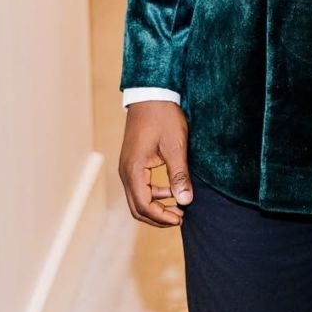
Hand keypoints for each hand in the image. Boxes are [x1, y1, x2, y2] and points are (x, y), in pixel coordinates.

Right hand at [118, 100, 192, 226]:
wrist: (151, 94)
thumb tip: (185, 200)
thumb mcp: (175, 146)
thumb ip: (179, 174)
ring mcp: (127, 167)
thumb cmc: (163, 117)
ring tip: (178, 206)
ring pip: (137, 198)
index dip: (162, 216)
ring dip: (156, 206)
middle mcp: (126, 171)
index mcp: (134, 169)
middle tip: (180, 217)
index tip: (181, 217)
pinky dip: (153, 193)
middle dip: (158, 216)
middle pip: (137, 207)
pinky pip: (139, 186)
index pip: (144, 205)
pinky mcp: (132, 162)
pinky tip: (170, 190)